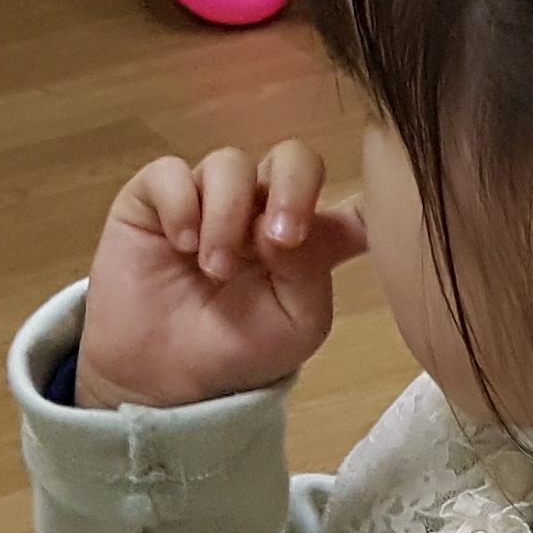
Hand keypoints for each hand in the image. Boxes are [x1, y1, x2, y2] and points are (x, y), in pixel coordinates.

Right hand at [73, 142, 371, 410]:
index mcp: (310, 239)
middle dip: (293, 188)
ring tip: (215, 268)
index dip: (375, 199)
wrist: (166, 374)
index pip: (353, 204)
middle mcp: (263, 207)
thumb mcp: (296, 323)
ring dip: (226, 216)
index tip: (377, 216)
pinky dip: (180, 205)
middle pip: (294, 159)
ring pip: (230, 163)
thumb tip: (282, 223)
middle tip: (280, 238)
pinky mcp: (156, 196)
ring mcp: (211, 197)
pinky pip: (171, 171)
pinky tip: (181, 244)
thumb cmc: (239, 350)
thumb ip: (310, 269)